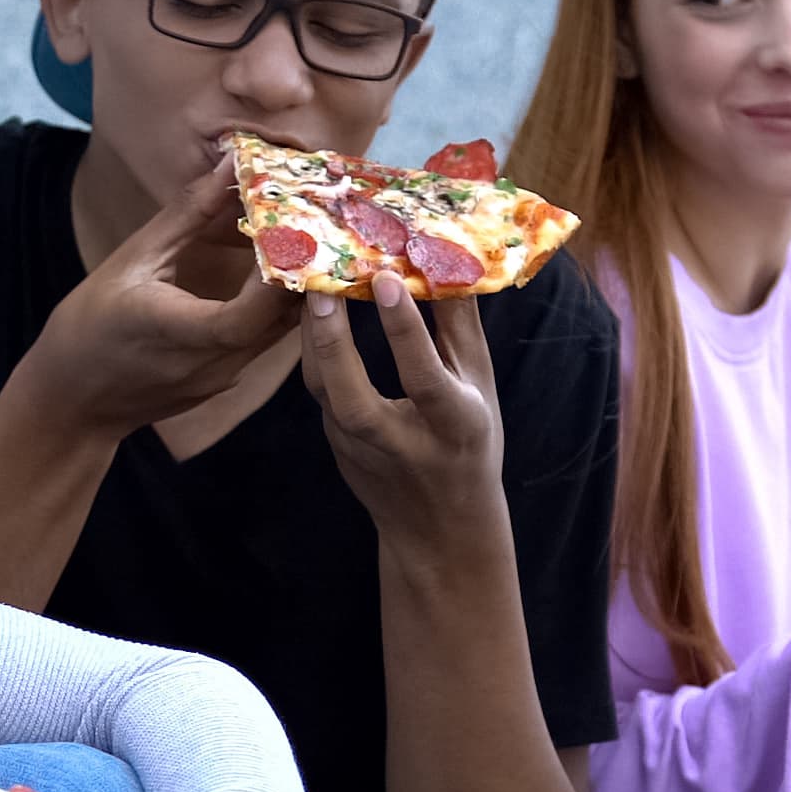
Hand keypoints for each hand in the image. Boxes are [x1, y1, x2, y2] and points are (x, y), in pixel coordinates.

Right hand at [20, 152, 296, 439]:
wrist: (73, 398)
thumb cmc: (90, 323)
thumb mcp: (133, 259)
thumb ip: (188, 214)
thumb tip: (229, 165)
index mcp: (177, 332)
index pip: (246, 315)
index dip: (276, 277)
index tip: (292, 228)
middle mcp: (209, 364)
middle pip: (278, 321)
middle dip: (299, 270)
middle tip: (312, 220)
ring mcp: (221, 379)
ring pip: (280, 331)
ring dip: (291, 286)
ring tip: (300, 238)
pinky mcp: (224, 382)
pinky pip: (263, 340)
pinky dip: (273, 306)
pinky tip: (272, 273)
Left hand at [296, 272, 508, 552]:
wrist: (438, 532)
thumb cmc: (469, 446)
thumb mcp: (480, 389)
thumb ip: (460, 330)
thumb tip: (447, 259)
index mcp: (453, 426)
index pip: (424, 377)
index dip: (404, 330)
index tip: (386, 279)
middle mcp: (402, 443)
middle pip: (353, 396)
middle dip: (333, 342)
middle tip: (320, 287)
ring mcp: (360, 451)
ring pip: (325, 394)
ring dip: (313, 340)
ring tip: (310, 285)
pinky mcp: (336, 448)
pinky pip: (320, 392)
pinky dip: (314, 351)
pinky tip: (313, 312)